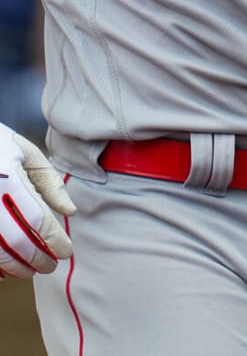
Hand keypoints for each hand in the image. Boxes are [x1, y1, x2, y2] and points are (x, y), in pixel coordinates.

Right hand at [0, 125, 75, 279]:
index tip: (67, 251)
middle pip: (15, 240)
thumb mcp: (28, 154)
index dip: (54, 239)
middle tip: (51, 266)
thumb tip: (70, 213)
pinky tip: (5, 270)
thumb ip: (50, 183)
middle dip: (36, 258)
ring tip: (30, 270)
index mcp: (8, 179)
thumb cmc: (0, 145)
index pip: (36, 219)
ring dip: (14, 266)